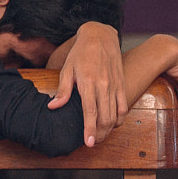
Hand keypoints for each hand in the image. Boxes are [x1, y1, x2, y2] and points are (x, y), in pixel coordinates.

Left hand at [47, 22, 126, 146]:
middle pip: (105, 117)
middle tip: (93, 142)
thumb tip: (53, 107)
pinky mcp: (121, 84)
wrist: (100, 35)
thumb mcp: (67, 69)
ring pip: (116, 114)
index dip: (90, 129)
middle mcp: (104, 85)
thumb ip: (63, 90)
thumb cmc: (81, 52)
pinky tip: (113, 124)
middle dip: (100, 134)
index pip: (90, 112)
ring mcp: (115, 85)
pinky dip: (120, 118)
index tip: (89, 143)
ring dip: (109, 129)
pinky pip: (124, 106)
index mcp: (88, 82)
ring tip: (101, 136)